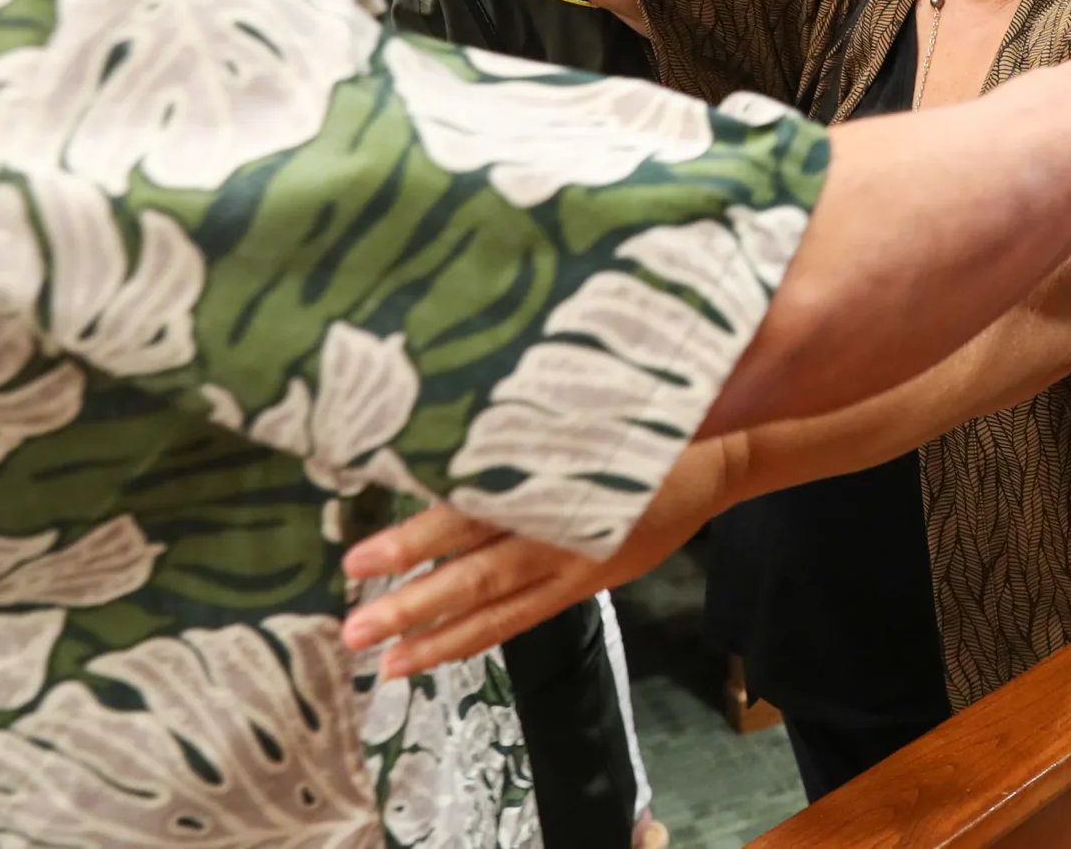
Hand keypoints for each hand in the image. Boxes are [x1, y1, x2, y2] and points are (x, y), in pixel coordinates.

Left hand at [341, 439, 735, 676]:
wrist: (717, 454)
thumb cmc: (644, 420)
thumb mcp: (588, 411)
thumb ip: (525, 430)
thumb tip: (447, 426)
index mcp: (557, 482)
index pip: (474, 514)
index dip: (418, 539)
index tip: (360, 557)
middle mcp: (562, 531)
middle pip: (476, 574)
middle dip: (411, 602)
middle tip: (352, 627)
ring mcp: (574, 563)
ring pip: (496, 606)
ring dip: (436, 634)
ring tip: (382, 659)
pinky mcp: (586, 579)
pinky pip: (523, 616)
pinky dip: (477, 634)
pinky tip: (433, 651)